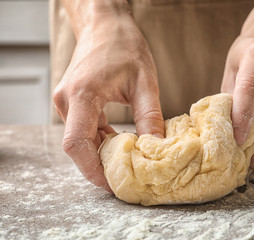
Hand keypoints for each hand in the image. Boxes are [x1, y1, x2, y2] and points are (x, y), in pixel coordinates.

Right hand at [53, 12, 163, 190]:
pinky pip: (84, 129)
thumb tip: (157, 148)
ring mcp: (67, 102)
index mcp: (82, 95)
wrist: (106, 25)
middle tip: (129, 177)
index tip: (114, 184)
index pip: (77, 144)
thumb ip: (149, 117)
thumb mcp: (144, 82)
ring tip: (129, 162)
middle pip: (78, 147)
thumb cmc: (124, 46)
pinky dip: (101, 140)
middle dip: (101, 166)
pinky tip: (120, 143)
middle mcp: (68, 101)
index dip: (93, 170)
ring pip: (81, 140)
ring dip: (102, 153)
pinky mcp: (74, 102)